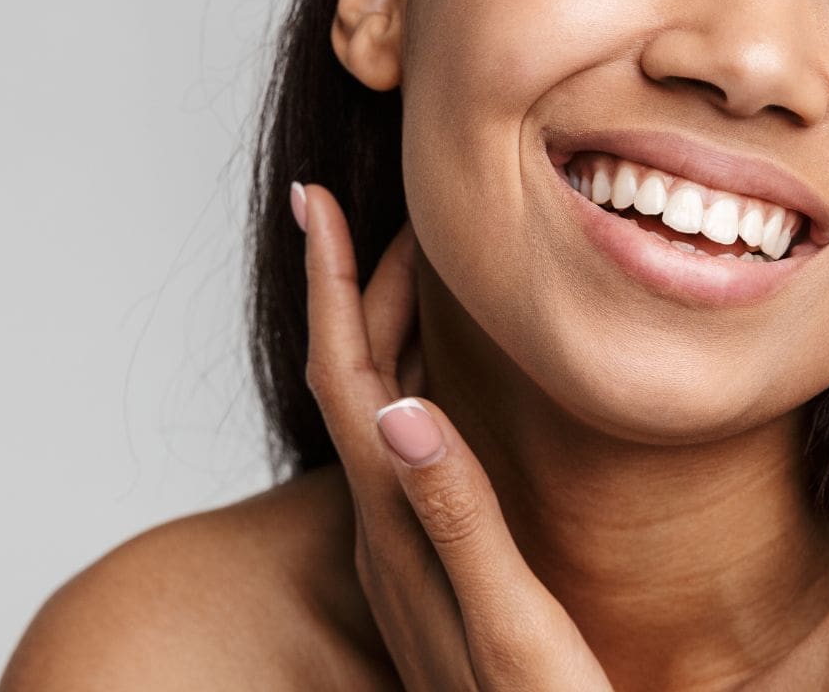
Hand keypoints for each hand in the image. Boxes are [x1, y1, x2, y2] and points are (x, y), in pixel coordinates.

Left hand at [291, 181, 612, 689]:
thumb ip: (458, 520)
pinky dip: (413, 389)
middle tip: (386, 208)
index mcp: (399, 530)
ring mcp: (406, 554)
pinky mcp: (433, 570)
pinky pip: (405, 451)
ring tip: (412, 273)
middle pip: (355, 383)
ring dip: (385, 334)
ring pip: (378, 414)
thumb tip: (399, 406)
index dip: (331, 285)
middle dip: (362, 287)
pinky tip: (440, 390)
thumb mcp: (512, 628)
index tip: (315, 200)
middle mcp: (387, 535)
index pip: (346, 381)